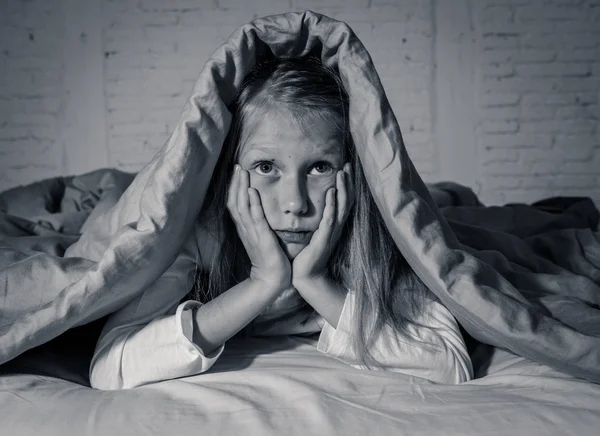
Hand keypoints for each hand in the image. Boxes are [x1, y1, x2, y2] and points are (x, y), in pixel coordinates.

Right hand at [227, 165, 290, 289]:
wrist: (272, 278)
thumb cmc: (270, 258)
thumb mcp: (262, 237)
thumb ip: (259, 223)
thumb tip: (260, 210)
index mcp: (245, 228)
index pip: (235, 204)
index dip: (234, 188)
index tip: (237, 172)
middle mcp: (245, 228)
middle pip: (234, 201)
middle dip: (235, 183)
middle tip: (237, 166)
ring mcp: (252, 233)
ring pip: (242, 206)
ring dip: (241, 188)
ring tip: (243, 172)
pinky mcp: (262, 237)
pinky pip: (255, 218)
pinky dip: (253, 204)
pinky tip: (252, 191)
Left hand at [292, 163, 353, 283]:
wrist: (307, 276)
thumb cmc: (308, 255)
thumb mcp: (313, 234)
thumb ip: (316, 221)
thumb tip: (309, 206)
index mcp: (334, 225)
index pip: (344, 201)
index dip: (346, 185)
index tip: (345, 168)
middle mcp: (336, 227)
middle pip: (347, 200)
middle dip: (347, 182)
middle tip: (347, 164)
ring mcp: (332, 233)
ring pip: (341, 207)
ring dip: (342, 189)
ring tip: (341, 173)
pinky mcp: (324, 239)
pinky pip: (329, 220)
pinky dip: (331, 205)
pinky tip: (331, 192)